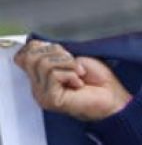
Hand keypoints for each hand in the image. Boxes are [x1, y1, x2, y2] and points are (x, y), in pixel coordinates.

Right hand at [12, 40, 131, 120]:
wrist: (114, 98)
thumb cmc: (99, 81)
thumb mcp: (71, 58)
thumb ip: (50, 52)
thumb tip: (35, 44)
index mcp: (40, 76)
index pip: (23, 54)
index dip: (42, 47)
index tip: (64, 53)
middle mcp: (37, 87)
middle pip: (31, 56)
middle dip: (57, 54)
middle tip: (75, 65)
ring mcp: (42, 94)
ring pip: (42, 64)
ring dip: (67, 64)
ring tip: (79, 74)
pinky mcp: (50, 99)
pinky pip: (53, 74)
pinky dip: (70, 74)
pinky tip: (79, 84)